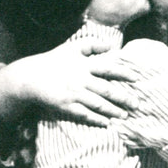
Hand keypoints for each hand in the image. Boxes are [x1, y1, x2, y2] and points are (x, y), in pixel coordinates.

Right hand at [0, 38, 141, 126]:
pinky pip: (84, 114)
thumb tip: (111, 46)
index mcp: (83, 65)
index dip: (124, 73)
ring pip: (98, 104)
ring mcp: (73, 94)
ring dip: (113, 111)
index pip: (108, 69)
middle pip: (107, 90)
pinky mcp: (65, 106)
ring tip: (125, 116)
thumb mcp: (72, 47)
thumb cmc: (54, 61)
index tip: (137, 78)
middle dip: (124, 98)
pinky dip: (96, 119)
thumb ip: (92, 44)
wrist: (30, 77)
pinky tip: (107, 123)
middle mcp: (80, 79)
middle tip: (137, 104)